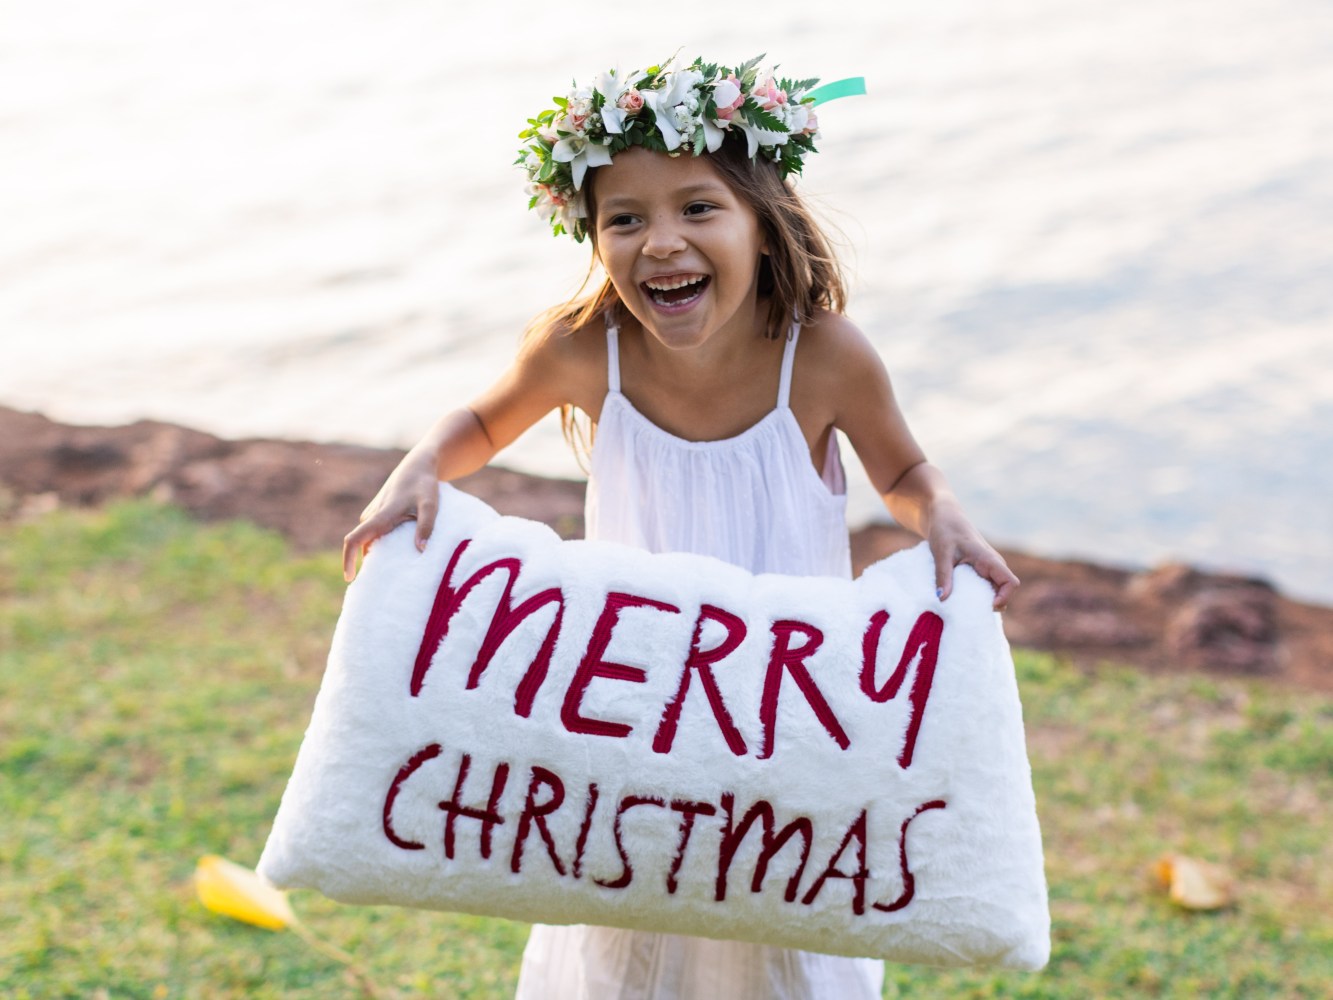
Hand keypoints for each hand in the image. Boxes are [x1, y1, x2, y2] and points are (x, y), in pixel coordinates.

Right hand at [341, 454, 440, 581]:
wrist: (418, 466)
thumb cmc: (425, 485)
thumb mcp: (430, 505)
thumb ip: (426, 527)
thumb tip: (420, 550)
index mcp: (381, 516)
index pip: (354, 539)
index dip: (347, 559)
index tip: (349, 577)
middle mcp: (372, 516)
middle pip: (361, 546)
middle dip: (364, 565)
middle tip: (379, 587)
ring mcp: (373, 514)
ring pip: (368, 541)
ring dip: (374, 556)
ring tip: (389, 576)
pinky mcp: (378, 513)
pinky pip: (373, 535)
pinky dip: (379, 547)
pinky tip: (394, 557)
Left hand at [927, 501, 1019, 610]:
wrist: (944, 517)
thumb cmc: (945, 530)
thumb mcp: (941, 552)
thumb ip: (943, 575)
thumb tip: (942, 599)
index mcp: (989, 560)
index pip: (1011, 582)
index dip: (1004, 597)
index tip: (987, 605)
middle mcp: (993, 566)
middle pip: (1005, 591)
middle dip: (993, 605)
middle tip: (971, 613)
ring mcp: (987, 569)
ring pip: (996, 591)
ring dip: (984, 601)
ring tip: (965, 610)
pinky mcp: (980, 571)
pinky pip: (986, 588)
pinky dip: (977, 597)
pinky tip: (962, 602)